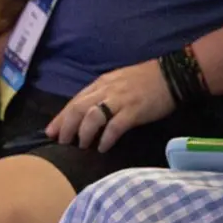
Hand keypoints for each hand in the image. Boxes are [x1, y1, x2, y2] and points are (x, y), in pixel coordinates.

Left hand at [47, 60, 174, 152]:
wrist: (171, 75)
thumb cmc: (145, 79)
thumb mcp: (118, 81)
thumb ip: (102, 94)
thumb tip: (86, 114)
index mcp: (102, 83)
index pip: (75, 100)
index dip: (61, 117)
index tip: (51, 132)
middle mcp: (107, 90)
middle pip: (78, 108)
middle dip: (67, 127)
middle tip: (62, 142)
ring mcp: (120, 100)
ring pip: (92, 117)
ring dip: (84, 133)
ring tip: (82, 146)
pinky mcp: (134, 111)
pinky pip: (115, 126)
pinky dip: (106, 138)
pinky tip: (103, 147)